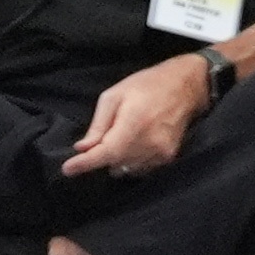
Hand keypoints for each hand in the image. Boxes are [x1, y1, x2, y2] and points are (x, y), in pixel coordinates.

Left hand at [62, 51, 214, 176]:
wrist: (186, 86)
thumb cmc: (147, 85)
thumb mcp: (115, 95)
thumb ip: (99, 124)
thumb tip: (83, 148)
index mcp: (132, 124)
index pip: (104, 153)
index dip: (84, 164)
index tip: (67, 170)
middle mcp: (147, 144)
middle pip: (113, 164)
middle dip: (103, 155)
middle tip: (105, 137)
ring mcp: (160, 154)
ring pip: (126, 170)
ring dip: (118, 160)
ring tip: (124, 136)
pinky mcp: (168, 158)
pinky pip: (141, 169)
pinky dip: (133, 161)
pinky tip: (137, 143)